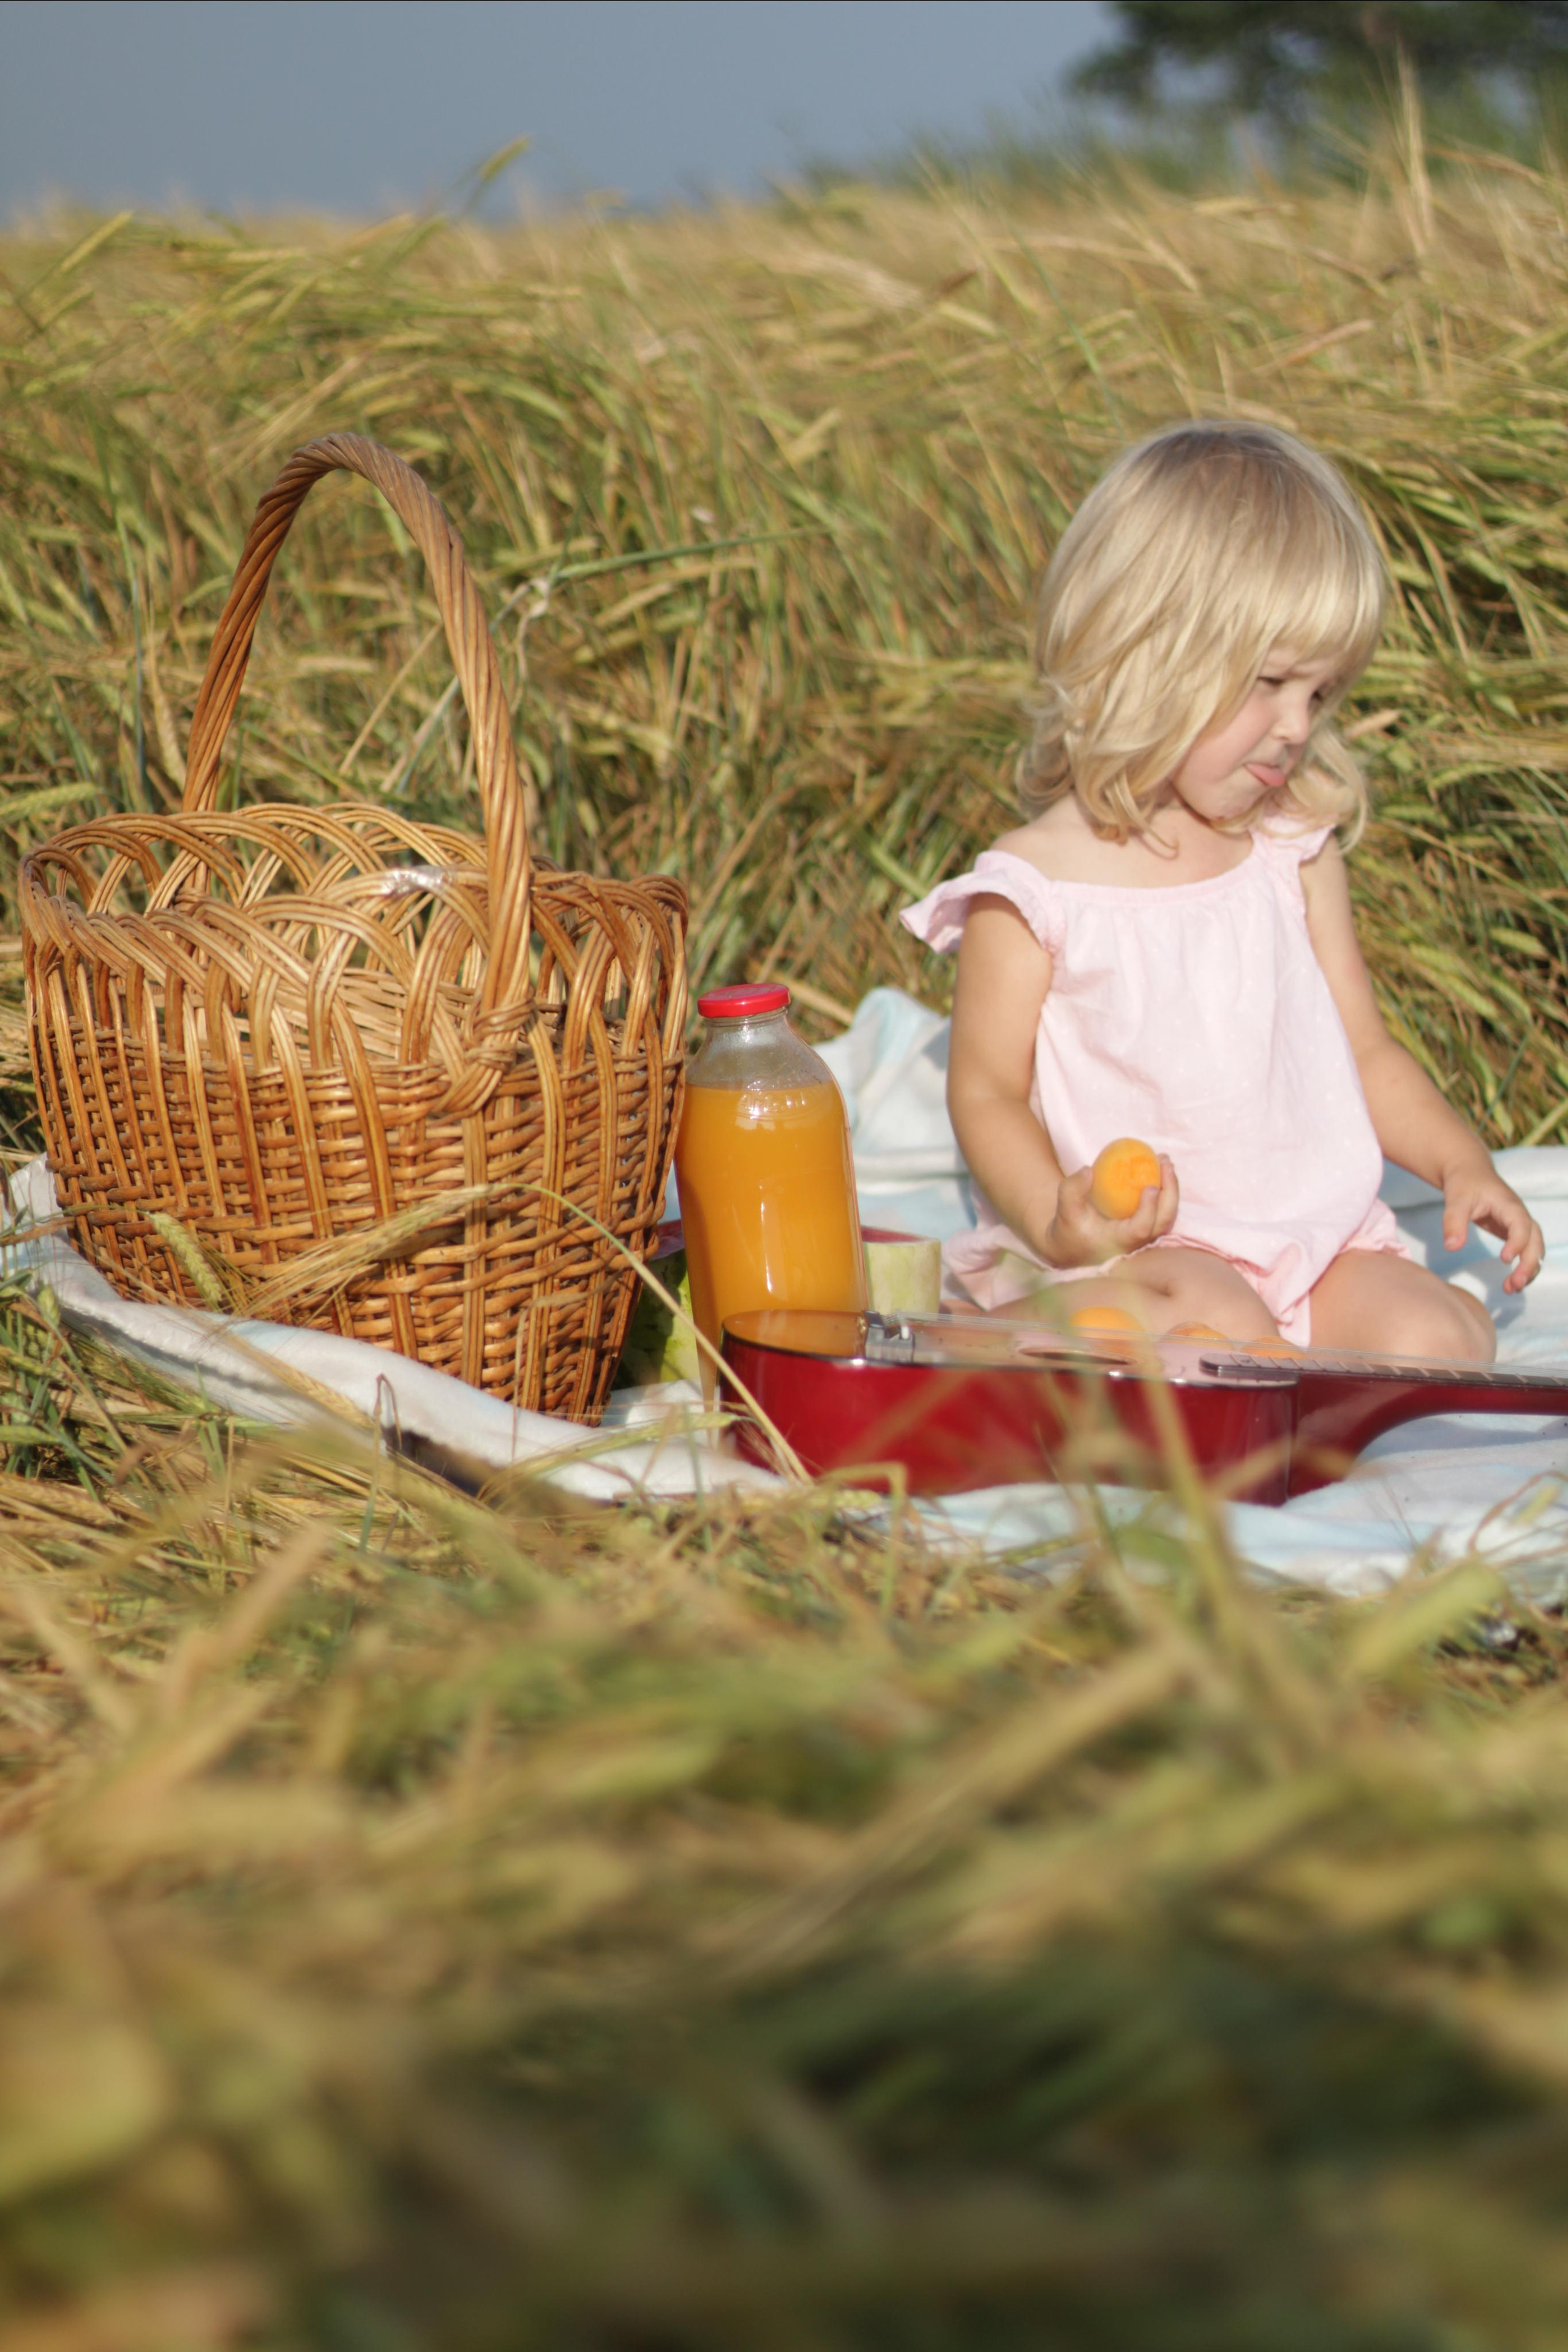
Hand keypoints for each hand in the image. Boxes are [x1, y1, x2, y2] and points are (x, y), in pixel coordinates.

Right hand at [1040, 1155, 1178, 1268]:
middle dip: (1170, 1191)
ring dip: (1171, 1188)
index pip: (1140, 1229)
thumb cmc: (1070, 1229)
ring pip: (1167, 1215)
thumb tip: (1089, 1170)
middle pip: (1164, 1220)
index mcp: (1120, 1241)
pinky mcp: (1145, 1227)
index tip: (1150, 1186)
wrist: (1074, 1245)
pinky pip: (1162, 1209)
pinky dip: (1165, 1190)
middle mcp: (1137, 1241)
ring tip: (1165, 1161)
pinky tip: (1159, 1169)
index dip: (1149, 1209)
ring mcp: (1144, 1235)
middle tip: (1165, 1162)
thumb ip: (1072, 1189)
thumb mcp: (1066, 1210)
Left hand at [1442, 1160, 1543, 1294]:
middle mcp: (1520, 1215)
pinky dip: (1523, 1268)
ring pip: (1535, 1249)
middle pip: (1535, 1241)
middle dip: (1529, 1264)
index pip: (1521, 1225)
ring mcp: (1520, 1225)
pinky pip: (1526, 1252)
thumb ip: (1453, 1221)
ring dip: (1529, 1270)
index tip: (1504, 1259)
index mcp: (1509, 1205)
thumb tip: (1452, 1247)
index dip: (1517, 1242)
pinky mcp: (1514, 1233)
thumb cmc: (1463, 1184)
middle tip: (1514, 1285)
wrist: (1469, 1173)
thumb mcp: (1455, 1199)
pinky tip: (1510, 1284)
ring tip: (1512, 1289)